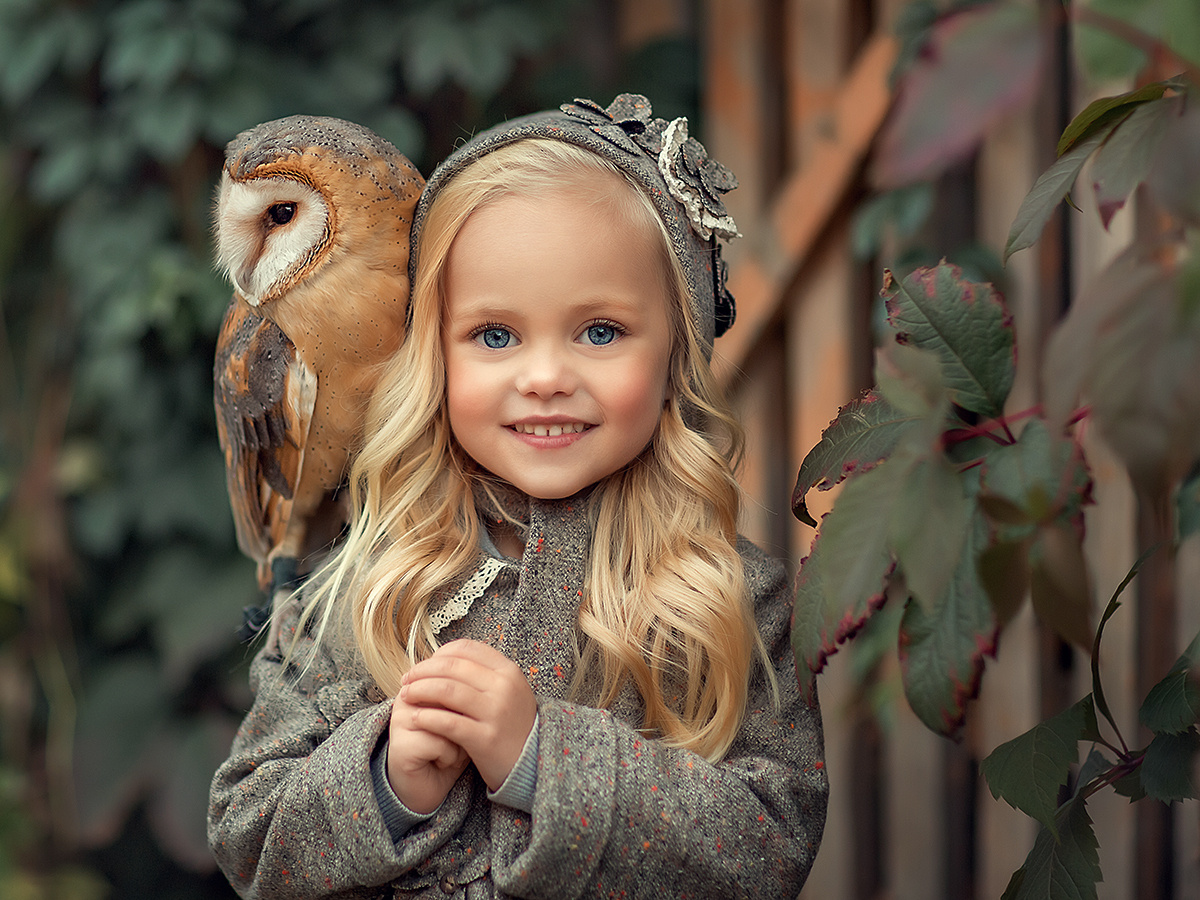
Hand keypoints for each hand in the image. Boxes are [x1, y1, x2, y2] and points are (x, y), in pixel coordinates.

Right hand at [386, 694, 469, 814]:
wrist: (431, 786)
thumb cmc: (449, 749)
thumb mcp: (462, 717)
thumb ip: (467, 696)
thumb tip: (478, 686)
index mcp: (421, 684)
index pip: (456, 681)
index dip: (469, 703)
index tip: (462, 720)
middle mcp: (406, 698)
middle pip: (452, 698)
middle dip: (465, 721)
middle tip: (459, 737)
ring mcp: (400, 720)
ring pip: (447, 720)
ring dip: (459, 741)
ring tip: (450, 751)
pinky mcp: (401, 745)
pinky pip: (440, 743)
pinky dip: (449, 757)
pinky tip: (441, 763)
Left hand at [400, 640, 536, 791]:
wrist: (533, 762)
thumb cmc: (512, 724)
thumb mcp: (508, 690)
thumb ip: (482, 673)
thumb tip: (444, 658)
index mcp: (508, 670)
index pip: (465, 649)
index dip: (438, 654)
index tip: (423, 665)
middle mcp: (504, 687)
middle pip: (452, 667)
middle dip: (423, 671)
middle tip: (406, 680)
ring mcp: (496, 712)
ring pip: (447, 691)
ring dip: (420, 691)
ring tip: (406, 696)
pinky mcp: (486, 739)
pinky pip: (448, 722)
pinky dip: (427, 717)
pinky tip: (415, 717)